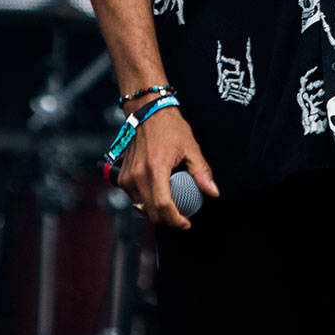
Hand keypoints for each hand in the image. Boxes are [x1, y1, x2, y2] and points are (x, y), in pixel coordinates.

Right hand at [118, 106, 217, 229]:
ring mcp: (127, 177)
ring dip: (156, 210)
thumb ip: (201, 173)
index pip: (164, 206)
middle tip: (181, 215)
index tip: (186, 222)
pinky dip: (145, 200)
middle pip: (151, 212)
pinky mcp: (122, 176)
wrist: (147, 112)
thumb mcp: (191, 148)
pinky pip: (134, 198)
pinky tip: (157, 193)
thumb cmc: (168, 126)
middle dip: (167, 219)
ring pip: (141, 207)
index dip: (176, 220)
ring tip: (170, 202)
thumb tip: (212, 191)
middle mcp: (138, 175)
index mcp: (156, 168)